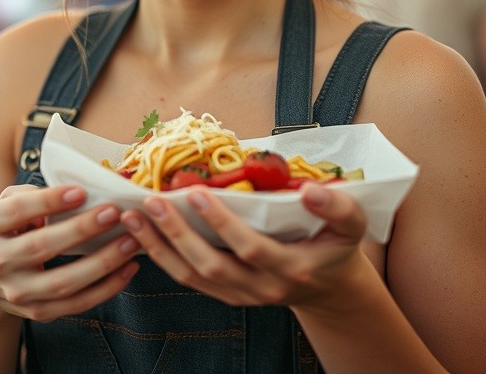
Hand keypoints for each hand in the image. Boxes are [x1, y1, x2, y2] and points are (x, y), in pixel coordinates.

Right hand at [0, 184, 139, 321]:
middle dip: (81, 230)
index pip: (17, 210)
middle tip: (113, 213)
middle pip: (41, 247)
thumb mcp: (7, 204)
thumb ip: (31, 194)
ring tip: (130, 242)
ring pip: (62, 282)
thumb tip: (72, 193)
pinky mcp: (38, 312)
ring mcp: (17, 292)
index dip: (48, 201)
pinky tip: (128, 268)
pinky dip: (106, 288)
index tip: (80, 191)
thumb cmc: (8, 230)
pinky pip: (76, 304)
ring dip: (101, 262)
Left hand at [119, 184, 367, 307]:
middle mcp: (261, 287)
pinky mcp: (226, 293)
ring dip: (159, 247)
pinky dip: (162, 257)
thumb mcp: (351, 225)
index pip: (251, 248)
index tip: (198, 192)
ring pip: (192, 276)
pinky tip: (142, 234)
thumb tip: (313, 191)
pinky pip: (189, 279)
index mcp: (291, 268)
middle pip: (212, 265)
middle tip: (153, 201)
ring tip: (133, 217)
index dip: (223, 223)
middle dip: (178, 234)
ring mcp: (240, 294)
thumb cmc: (334, 246)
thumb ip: (338, 207)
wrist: (328, 286)